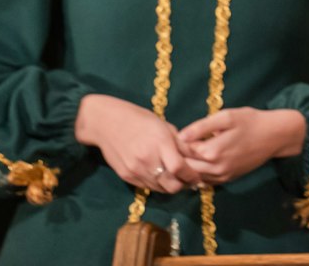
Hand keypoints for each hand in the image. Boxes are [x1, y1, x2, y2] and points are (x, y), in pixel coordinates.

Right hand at [75, 93, 199, 193]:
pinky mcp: (126, 177)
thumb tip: (200, 156)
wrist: (107, 124)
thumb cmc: (140, 120)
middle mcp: (147, 161)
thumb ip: (182, 144)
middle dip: (183, 185)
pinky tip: (161, 177)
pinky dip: (157, 185)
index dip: (192, 176)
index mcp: (160, 144)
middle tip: (188, 180)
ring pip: (160, 189)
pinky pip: (147, 187)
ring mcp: (135, 171)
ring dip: (170, 187)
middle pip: (171, 185)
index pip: (180, 168)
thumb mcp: (165, 127)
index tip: (198, 176)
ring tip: (176, 179)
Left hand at [177, 106, 305, 184]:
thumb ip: (201, 127)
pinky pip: (206, 181)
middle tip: (175, 144)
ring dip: (187, 166)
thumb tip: (179, 136)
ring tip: (185, 153)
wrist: (275, 135)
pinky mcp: (228, 179)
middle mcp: (215, 168)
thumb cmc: (251, 121)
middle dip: (179, 156)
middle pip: (186, 167)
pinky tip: (198, 161)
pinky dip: (198, 173)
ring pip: (194, 177)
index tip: (173, 133)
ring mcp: (222, 176)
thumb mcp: (226, 117)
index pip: (183, 151)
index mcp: (212, 151)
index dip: (176, 142)